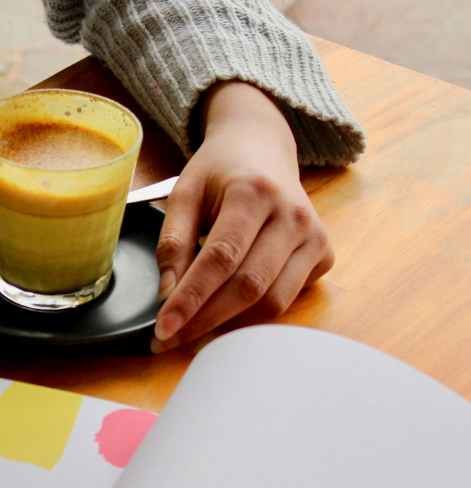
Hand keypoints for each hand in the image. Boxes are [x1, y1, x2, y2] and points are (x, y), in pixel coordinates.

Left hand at [151, 80, 334, 352]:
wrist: (262, 146)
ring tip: (191, 335)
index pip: (221, 258)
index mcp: (253, 193)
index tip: (163, 326)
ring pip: (273, 300)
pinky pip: (287, 298)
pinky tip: (224, 317)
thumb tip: (168, 294)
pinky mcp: (323, 254)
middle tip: (169, 341)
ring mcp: (314, 236)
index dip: (191, 297)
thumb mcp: (184, 193)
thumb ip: (173, 242)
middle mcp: (292, 216)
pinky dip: (253, 315)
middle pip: (249, 285)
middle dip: (205, 320)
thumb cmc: (219, 172)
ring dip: (228, 326)